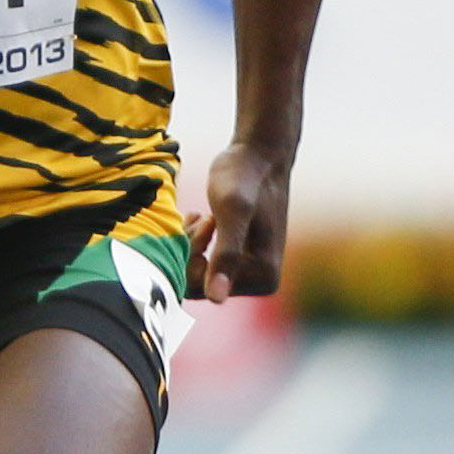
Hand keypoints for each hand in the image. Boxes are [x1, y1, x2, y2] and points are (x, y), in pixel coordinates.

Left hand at [189, 141, 291, 302]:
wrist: (259, 153)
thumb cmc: (245, 176)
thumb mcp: (232, 212)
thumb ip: (226, 254)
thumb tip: (216, 300)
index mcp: (264, 278)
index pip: (204, 289)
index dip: (190, 257)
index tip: (200, 222)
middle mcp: (262, 282)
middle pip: (201, 285)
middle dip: (189, 251)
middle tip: (196, 216)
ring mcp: (251, 272)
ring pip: (199, 273)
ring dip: (190, 244)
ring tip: (198, 215)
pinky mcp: (241, 259)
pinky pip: (205, 264)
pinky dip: (195, 242)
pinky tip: (199, 217)